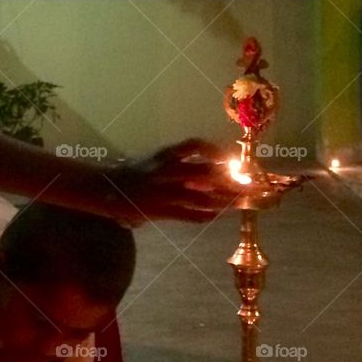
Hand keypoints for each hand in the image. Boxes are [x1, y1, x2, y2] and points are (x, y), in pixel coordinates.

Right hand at [105, 138, 244, 224]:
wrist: (107, 191)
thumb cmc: (135, 174)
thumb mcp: (158, 161)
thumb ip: (182, 163)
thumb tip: (214, 170)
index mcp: (166, 156)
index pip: (196, 147)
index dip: (218, 152)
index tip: (236, 160)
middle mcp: (167, 170)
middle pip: (207, 174)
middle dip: (233, 181)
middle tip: (253, 186)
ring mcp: (164, 191)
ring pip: (203, 196)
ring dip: (226, 200)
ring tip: (245, 201)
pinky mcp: (160, 210)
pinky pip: (189, 214)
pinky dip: (207, 214)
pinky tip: (219, 214)